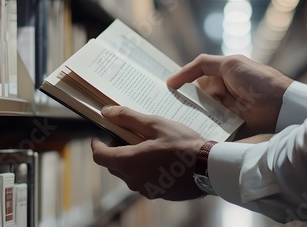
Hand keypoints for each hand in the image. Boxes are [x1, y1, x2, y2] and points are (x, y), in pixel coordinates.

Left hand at [91, 106, 205, 200]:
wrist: (209, 168)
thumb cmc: (183, 144)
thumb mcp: (155, 125)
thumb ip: (128, 118)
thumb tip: (106, 112)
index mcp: (129, 162)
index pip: (99, 156)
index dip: (97, 144)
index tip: (100, 135)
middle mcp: (133, 180)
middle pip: (113, 165)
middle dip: (116, 150)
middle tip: (129, 135)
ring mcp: (146, 189)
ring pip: (129, 174)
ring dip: (131, 160)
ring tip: (148, 145)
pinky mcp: (158, 194)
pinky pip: (143, 180)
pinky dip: (144, 169)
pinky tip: (160, 158)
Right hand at [167, 54, 292, 138]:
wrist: (281, 105)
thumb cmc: (256, 79)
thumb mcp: (229, 63)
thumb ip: (201, 65)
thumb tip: (173, 79)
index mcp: (221, 77)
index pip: (194, 81)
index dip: (180, 85)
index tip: (161, 92)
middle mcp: (221, 94)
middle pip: (195, 100)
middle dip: (181, 104)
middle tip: (161, 110)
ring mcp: (225, 112)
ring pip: (201, 116)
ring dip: (190, 118)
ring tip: (170, 123)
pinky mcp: (230, 129)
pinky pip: (212, 130)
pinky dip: (202, 131)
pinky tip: (187, 134)